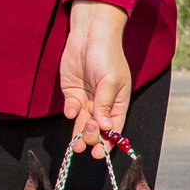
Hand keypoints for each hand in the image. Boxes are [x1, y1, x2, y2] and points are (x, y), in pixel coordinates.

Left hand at [59, 0, 130, 157]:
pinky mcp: (72, 93)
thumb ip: (105, 105)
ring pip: (83, 123)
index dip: (108, 142)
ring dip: (80, 134)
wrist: (89, 35)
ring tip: (75, 145)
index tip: (99, 154)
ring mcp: (87, 99)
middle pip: (98, 128)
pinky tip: (71, 110)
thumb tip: (104, 128)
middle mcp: (103, 104)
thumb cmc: (107, 55)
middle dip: (92, 137)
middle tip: (87, 135)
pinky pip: (71, 109)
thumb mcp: (110, 81)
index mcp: (118, 103)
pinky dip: (71, 113)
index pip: (114, 128)